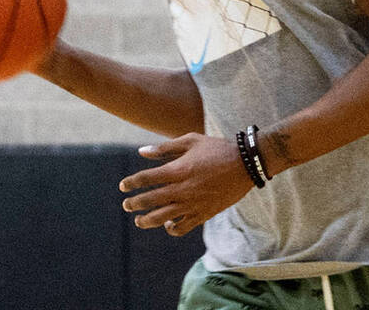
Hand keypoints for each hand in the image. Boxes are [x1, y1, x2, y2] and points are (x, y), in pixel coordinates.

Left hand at [119, 133, 252, 236]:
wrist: (246, 164)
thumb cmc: (217, 148)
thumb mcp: (191, 141)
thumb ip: (165, 148)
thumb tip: (141, 152)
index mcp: (178, 170)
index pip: (147, 178)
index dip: (131, 182)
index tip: (123, 186)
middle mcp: (183, 189)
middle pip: (150, 200)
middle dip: (134, 203)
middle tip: (126, 205)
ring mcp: (193, 204)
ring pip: (163, 217)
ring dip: (147, 221)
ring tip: (139, 221)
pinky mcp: (203, 214)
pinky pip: (183, 227)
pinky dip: (172, 228)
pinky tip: (167, 224)